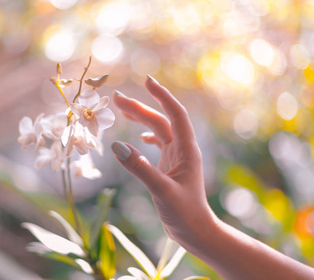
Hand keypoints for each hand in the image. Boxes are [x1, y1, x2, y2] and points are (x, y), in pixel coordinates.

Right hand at [111, 76, 216, 250]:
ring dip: (141, 119)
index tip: (146, 81)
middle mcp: (182, 149)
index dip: (161, 96)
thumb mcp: (161, 190)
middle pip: (161, 120)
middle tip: (116, 99)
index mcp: (186, 150)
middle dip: (140, 107)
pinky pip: (158, 143)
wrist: (196, 232)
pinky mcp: (170, 166)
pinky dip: (148, 135)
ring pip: (158, 130)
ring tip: (121, 110)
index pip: (175, 114)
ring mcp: (176, 157)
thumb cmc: (185, 214)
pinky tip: (140, 136)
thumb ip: (139, 168)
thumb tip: (116, 146)